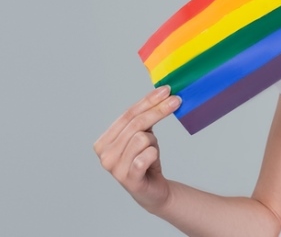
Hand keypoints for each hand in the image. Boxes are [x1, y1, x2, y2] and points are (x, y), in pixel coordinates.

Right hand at [93, 86, 180, 212]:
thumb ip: (144, 117)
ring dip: (153, 142)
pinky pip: (146, 156)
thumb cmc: (146, 160)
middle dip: (158, 110)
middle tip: (177, 101)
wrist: (154, 190)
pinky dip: (153, 155)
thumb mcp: (144, 135)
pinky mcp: (128, 179)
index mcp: (103, 142)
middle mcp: (104, 155)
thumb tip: (162, 92)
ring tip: (152, 152)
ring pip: (141, 138)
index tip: (166, 90)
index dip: (147, 101)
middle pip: (135, 124)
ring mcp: (114, 168)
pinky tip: (152, 162)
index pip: (127, 115)